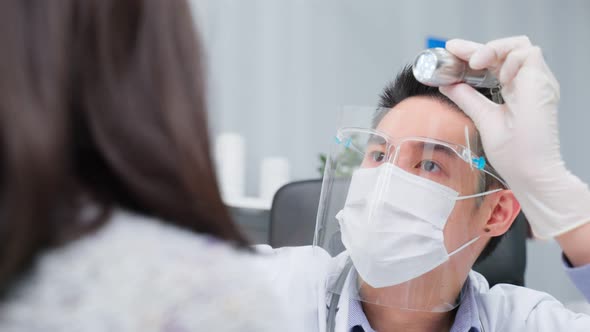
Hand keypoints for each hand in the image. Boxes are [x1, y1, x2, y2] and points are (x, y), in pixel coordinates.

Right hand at [439, 36, 589, 239]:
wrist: (536, 176)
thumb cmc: (520, 157)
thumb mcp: (488, 123)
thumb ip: (467, 98)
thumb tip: (448, 85)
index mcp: (533, 86)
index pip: (516, 49)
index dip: (492, 50)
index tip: (472, 63)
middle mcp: (539, 83)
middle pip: (511, 50)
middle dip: (482, 50)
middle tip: (454, 52)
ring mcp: (536, 89)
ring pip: (511, 59)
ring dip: (488, 58)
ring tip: (462, 64)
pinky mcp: (530, 97)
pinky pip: (512, 74)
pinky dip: (493, 70)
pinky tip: (475, 76)